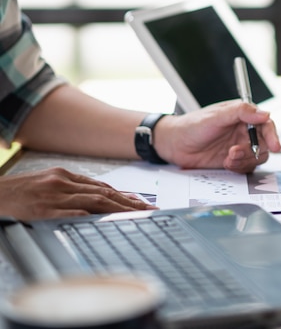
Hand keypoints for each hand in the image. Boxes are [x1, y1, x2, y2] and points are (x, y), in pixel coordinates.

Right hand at [0, 168, 155, 220]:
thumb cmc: (16, 193)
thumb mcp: (44, 184)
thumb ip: (69, 190)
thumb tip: (95, 200)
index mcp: (63, 175)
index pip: (101, 186)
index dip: (124, 194)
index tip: (142, 202)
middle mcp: (62, 183)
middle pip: (104, 193)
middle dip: (129, 202)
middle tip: (149, 210)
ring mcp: (53, 196)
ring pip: (95, 201)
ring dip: (120, 209)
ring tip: (138, 216)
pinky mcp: (43, 211)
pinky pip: (71, 213)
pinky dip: (91, 216)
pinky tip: (107, 221)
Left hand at [155, 100, 280, 172]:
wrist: (175, 144)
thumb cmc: (192, 125)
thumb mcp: (216, 116)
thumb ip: (241, 112)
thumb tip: (264, 113)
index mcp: (243, 116)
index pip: (265, 124)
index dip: (272, 135)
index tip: (275, 145)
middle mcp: (244, 131)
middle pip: (264, 143)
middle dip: (253, 151)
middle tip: (236, 152)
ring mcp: (240, 146)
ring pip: (257, 157)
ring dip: (245, 160)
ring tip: (228, 158)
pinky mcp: (234, 160)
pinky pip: (247, 167)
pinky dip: (239, 167)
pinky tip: (225, 163)